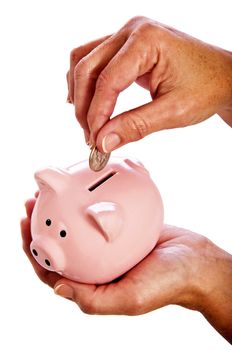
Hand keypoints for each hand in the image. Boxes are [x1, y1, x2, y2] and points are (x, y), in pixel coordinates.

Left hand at [21, 197, 231, 342]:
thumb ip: (94, 299)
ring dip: (62, 208)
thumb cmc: (166, 284)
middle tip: (32, 200)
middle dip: (42, 223)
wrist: (195, 263)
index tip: (25, 223)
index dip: (33, 248)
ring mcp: (109, 245)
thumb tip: (58, 287)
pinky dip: (89, 201)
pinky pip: (100, 214)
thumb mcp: (130, 299)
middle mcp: (97, 264)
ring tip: (53, 189)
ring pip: (78, 226)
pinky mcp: (122, 229)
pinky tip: (84, 187)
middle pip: (61, 243)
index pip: (53, 269)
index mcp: (93, 283)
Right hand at [67, 16, 231, 150]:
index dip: (97, 115)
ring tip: (87, 123)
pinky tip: (86, 101)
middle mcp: (132, 31)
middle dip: (84, 106)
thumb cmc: (207, 86)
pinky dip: (86, 82)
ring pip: (84, 61)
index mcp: (146, 40)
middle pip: (87, 68)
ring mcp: (128, 37)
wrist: (224, 77)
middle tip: (90, 136)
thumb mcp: (173, 111)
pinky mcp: (127, 47)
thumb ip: (135, 126)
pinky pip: (94, 60)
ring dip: (80, 94)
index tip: (95, 140)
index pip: (107, 81)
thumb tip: (104, 141)